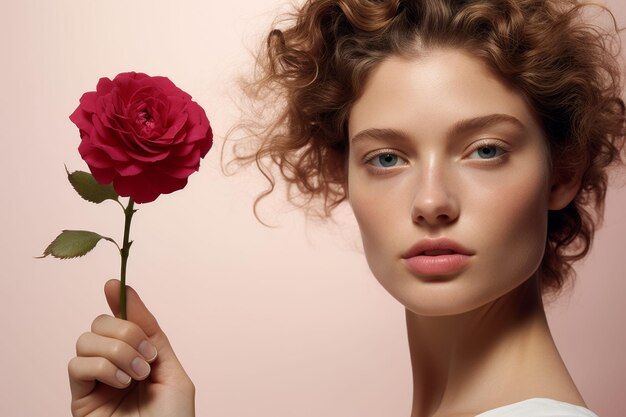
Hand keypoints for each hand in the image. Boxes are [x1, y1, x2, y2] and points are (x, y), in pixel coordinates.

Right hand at [68, 279, 194, 416]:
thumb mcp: (172, 370)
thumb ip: (153, 335)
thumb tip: (130, 297)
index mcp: (139, 357)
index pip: (124, 321)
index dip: (119, 301)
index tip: (114, 284)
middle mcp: (115, 365)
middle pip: (101, 323)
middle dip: (125, 331)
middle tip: (147, 356)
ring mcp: (96, 381)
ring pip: (86, 340)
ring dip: (117, 351)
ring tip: (137, 374)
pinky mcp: (79, 398)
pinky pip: (76, 365)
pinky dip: (102, 367)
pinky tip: (121, 382)